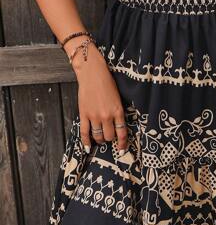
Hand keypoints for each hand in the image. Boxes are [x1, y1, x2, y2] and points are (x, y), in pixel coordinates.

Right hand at [70, 41, 127, 155]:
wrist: (93, 74)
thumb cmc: (107, 83)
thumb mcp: (118, 98)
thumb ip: (118, 112)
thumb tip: (118, 126)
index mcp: (118, 111)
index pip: (122, 133)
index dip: (122, 144)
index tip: (122, 150)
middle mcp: (107, 116)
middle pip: (109, 136)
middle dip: (110, 139)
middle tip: (109, 137)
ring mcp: (94, 116)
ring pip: (98, 136)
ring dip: (100, 140)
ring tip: (100, 140)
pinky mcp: (84, 115)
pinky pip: (84, 133)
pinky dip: (86, 142)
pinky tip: (87, 148)